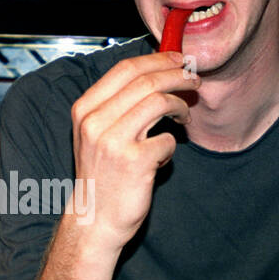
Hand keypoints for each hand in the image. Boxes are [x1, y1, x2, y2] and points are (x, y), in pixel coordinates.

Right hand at [70, 51, 197, 250]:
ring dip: (179, 105)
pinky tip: (164, 155)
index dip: (157, 60)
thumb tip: (155, 76)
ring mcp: (113, 142)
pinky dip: (171, 145)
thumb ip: (116, 106)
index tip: (177, 60)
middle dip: (176, 76)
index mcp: (84, 110)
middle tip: (193, 81)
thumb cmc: (101, 176)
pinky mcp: (134, 162)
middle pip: (145, 82)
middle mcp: (95, 122)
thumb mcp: (94, 135)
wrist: (94, 220)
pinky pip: (167, 139)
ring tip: (185, 116)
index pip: (124, 69)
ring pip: (159, 102)